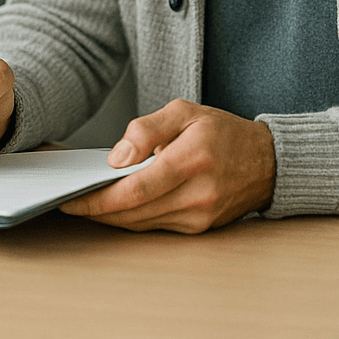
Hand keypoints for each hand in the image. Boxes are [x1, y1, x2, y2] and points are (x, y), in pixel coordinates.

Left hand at [58, 99, 276, 232]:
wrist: (267, 162)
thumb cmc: (222, 132)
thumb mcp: (184, 111)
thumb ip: (146, 128)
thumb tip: (117, 157)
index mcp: (192, 160)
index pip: (136, 189)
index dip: (99, 199)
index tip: (72, 200)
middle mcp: (198, 194)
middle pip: (135, 212)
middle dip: (98, 210)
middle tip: (71, 203)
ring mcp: (200, 215)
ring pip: (142, 223)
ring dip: (112, 217)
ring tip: (87, 204)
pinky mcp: (200, 227)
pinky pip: (156, 226)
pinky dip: (133, 218)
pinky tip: (116, 207)